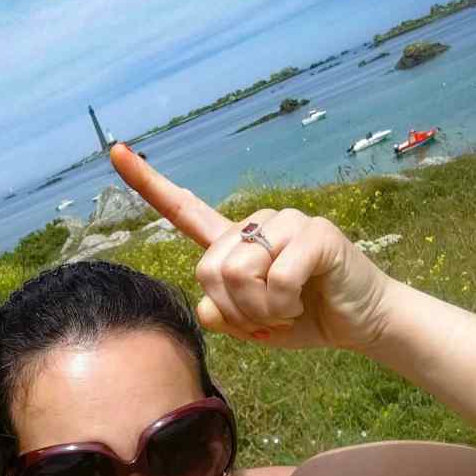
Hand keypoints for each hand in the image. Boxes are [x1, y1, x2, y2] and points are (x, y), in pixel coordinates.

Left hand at [109, 144, 393, 351]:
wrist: (360, 323)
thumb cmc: (303, 318)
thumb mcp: (249, 324)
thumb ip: (220, 314)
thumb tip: (210, 305)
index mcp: (233, 241)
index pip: (184, 209)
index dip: (147, 183)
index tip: (116, 151)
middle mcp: (255, 224)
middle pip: (208, 267)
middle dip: (234, 309)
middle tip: (266, 318)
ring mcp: (287, 222)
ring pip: (238, 273)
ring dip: (260, 310)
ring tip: (287, 309)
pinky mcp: (316, 232)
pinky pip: (276, 277)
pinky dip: (284, 304)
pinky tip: (304, 301)